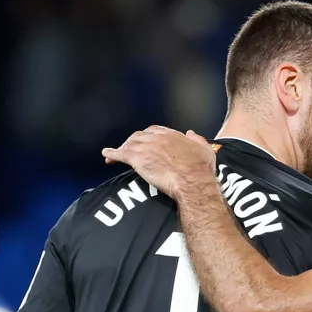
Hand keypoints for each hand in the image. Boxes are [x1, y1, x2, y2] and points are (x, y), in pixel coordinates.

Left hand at [101, 126, 216, 199]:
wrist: (192, 181)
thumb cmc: (200, 169)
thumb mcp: (204, 149)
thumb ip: (197, 139)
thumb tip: (190, 133)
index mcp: (172, 135)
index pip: (154, 130)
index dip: (148, 136)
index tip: (146, 141)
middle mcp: (157, 138)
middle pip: (139, 135)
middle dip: (133, 141)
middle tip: (130, 149)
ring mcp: (146, 148)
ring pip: (130, 144)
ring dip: (123, 148)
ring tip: (117, 154)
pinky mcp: (137, 159)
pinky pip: (121, 154)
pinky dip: (112, 153)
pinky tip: (107, 155)